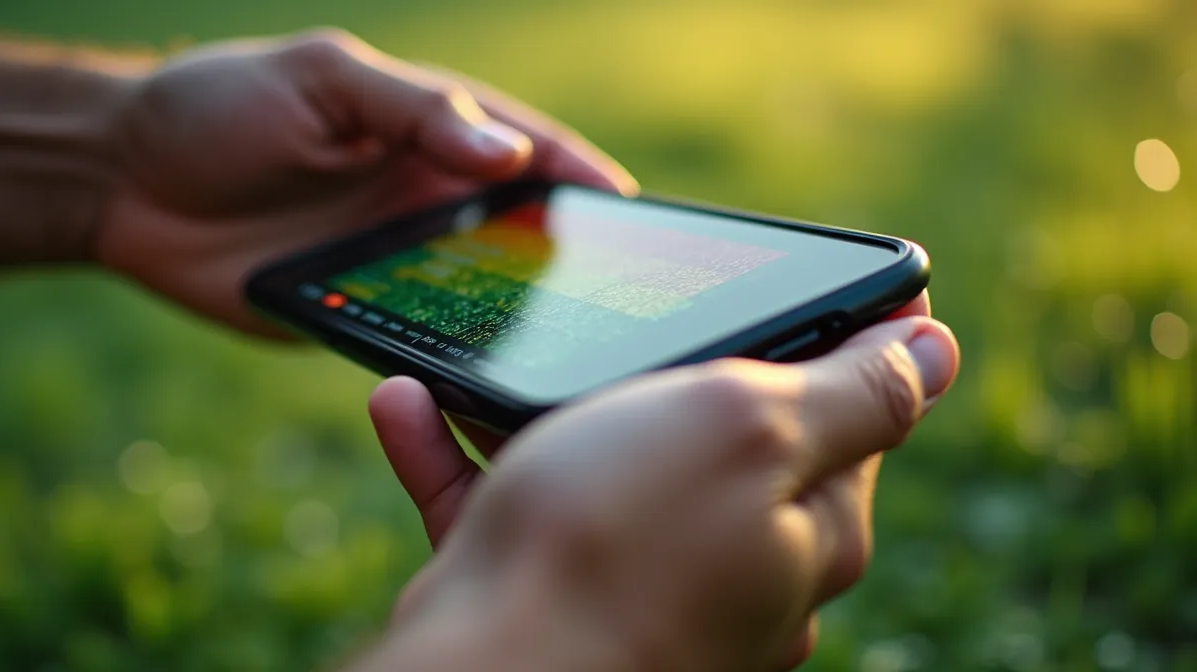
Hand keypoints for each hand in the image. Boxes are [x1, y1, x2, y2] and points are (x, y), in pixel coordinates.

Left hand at [94, 29, 636, 337]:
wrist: (120, 181)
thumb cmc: (221, 105)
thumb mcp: (322, 80)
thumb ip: (414, 110)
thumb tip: (508, 155)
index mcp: (428, 129)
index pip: (526, 149)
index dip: (577, 174)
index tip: (625, 206)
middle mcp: (427, 196)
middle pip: (520, 229)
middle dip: (571, 256)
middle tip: (623, 292)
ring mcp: (398, 261)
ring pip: (481, 293)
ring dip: (522, 316)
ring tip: (571, 347)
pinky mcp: (361, 316)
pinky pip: (421, 339)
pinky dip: (456, 356)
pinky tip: (487, 376)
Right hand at [368, 300, 957, 670]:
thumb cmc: (619, 541)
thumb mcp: (753, 428)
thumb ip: (853, 390)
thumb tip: (938, 351)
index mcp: (805, 525)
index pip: (843, 422)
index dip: (813, 348)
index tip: (767, 292)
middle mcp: (733, 569)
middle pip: (712, 444)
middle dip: (660, 376)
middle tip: (615, 318)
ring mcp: (638, 588)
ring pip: (596, 468)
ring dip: (538, 405)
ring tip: (491, 350)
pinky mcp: (549, 597)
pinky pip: (509, 507)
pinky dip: (462, 455)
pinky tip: (409, 404)